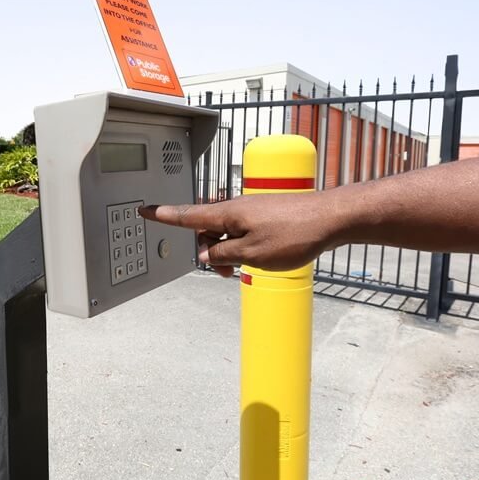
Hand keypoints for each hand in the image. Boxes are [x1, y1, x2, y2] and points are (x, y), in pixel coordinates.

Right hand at [139, 192, 340, 276]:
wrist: (333, 218)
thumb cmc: (296, 233)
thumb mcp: (253, 254)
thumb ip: (223, 255)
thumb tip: (206, 254)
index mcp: (227, 214)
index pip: (187, 215)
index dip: (163, 215)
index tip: (145, 211)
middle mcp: (236, 207)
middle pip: (207, 229)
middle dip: (209, 250)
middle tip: (226, 272)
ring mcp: (252, 210)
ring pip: (226, 231)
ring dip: (228, 251)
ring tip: (246, 268)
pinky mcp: (267, 214)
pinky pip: (243, 229)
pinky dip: (243, 245)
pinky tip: (261, 256)